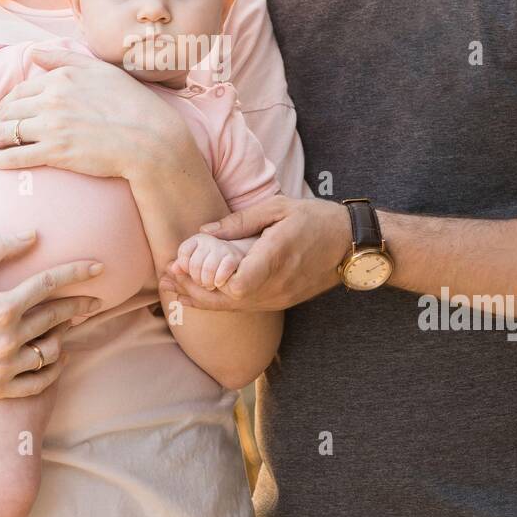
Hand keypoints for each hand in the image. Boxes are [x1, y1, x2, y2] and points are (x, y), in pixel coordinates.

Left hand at [0, 46, 187, 182]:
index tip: (4, 111)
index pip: (21, 89)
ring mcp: (52, 126)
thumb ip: (64, 58)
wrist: (150, 139)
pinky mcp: (55, 152)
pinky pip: (16, 156)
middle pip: (10, 109)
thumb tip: (35, 53)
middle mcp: (53, 98)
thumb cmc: (132, 104)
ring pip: (8, 132)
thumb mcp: (100, 70)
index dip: (7, 102)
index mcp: (62, 77)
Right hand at [0, 231, 105, 398]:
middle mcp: (5, 342)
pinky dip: (54, 367)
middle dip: (81, 305)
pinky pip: (39, 380)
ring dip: (66, 334)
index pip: (50, 284)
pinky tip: (58, 353)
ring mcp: (1, 369)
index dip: (78, 272)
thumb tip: (35, 235)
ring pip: (52, 350)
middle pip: (57, 317)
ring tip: (71, 323)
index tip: (99, 267)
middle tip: (97, 299)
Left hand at [158, 195, 349, 312]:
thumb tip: (204, 232)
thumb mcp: (278, 208)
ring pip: (233, 308)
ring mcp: (279, 298)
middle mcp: (277, 285)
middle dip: (192, 290)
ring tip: (173, 285)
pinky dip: (218, 302)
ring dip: (201, 298)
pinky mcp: (280, 302)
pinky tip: (198, 294)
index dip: (206, 281)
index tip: (182, 264)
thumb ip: (240, 221)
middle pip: (226, 301)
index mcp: (277, 258)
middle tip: (165, 276)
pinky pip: (244, 307)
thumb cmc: (316, 220)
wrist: (351, 245)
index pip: (236, 284)